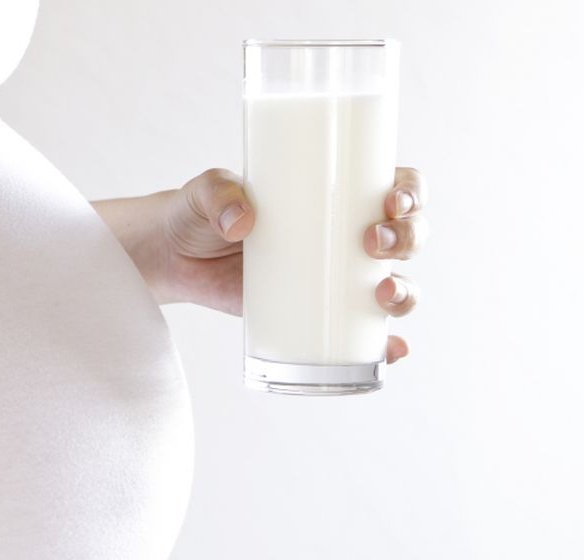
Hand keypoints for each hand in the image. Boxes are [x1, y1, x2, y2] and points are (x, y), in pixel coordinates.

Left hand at [137, 167, 427, 363]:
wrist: (172, 257)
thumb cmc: (198, 213)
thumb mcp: (204, 194)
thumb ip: (218, 196)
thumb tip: (241, 223)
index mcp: (334, 193)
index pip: (394, 184)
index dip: (410, 191)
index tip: (391, 201)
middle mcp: (344, 234)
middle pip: (406, 234)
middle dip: (407, 239)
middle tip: (372, 244)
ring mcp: (333, 276)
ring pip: (395, 282)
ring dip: (406, 292)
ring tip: (383, 295)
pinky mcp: (314, 312)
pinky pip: (362, 331)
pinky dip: (385, 344)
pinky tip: (391, 350)